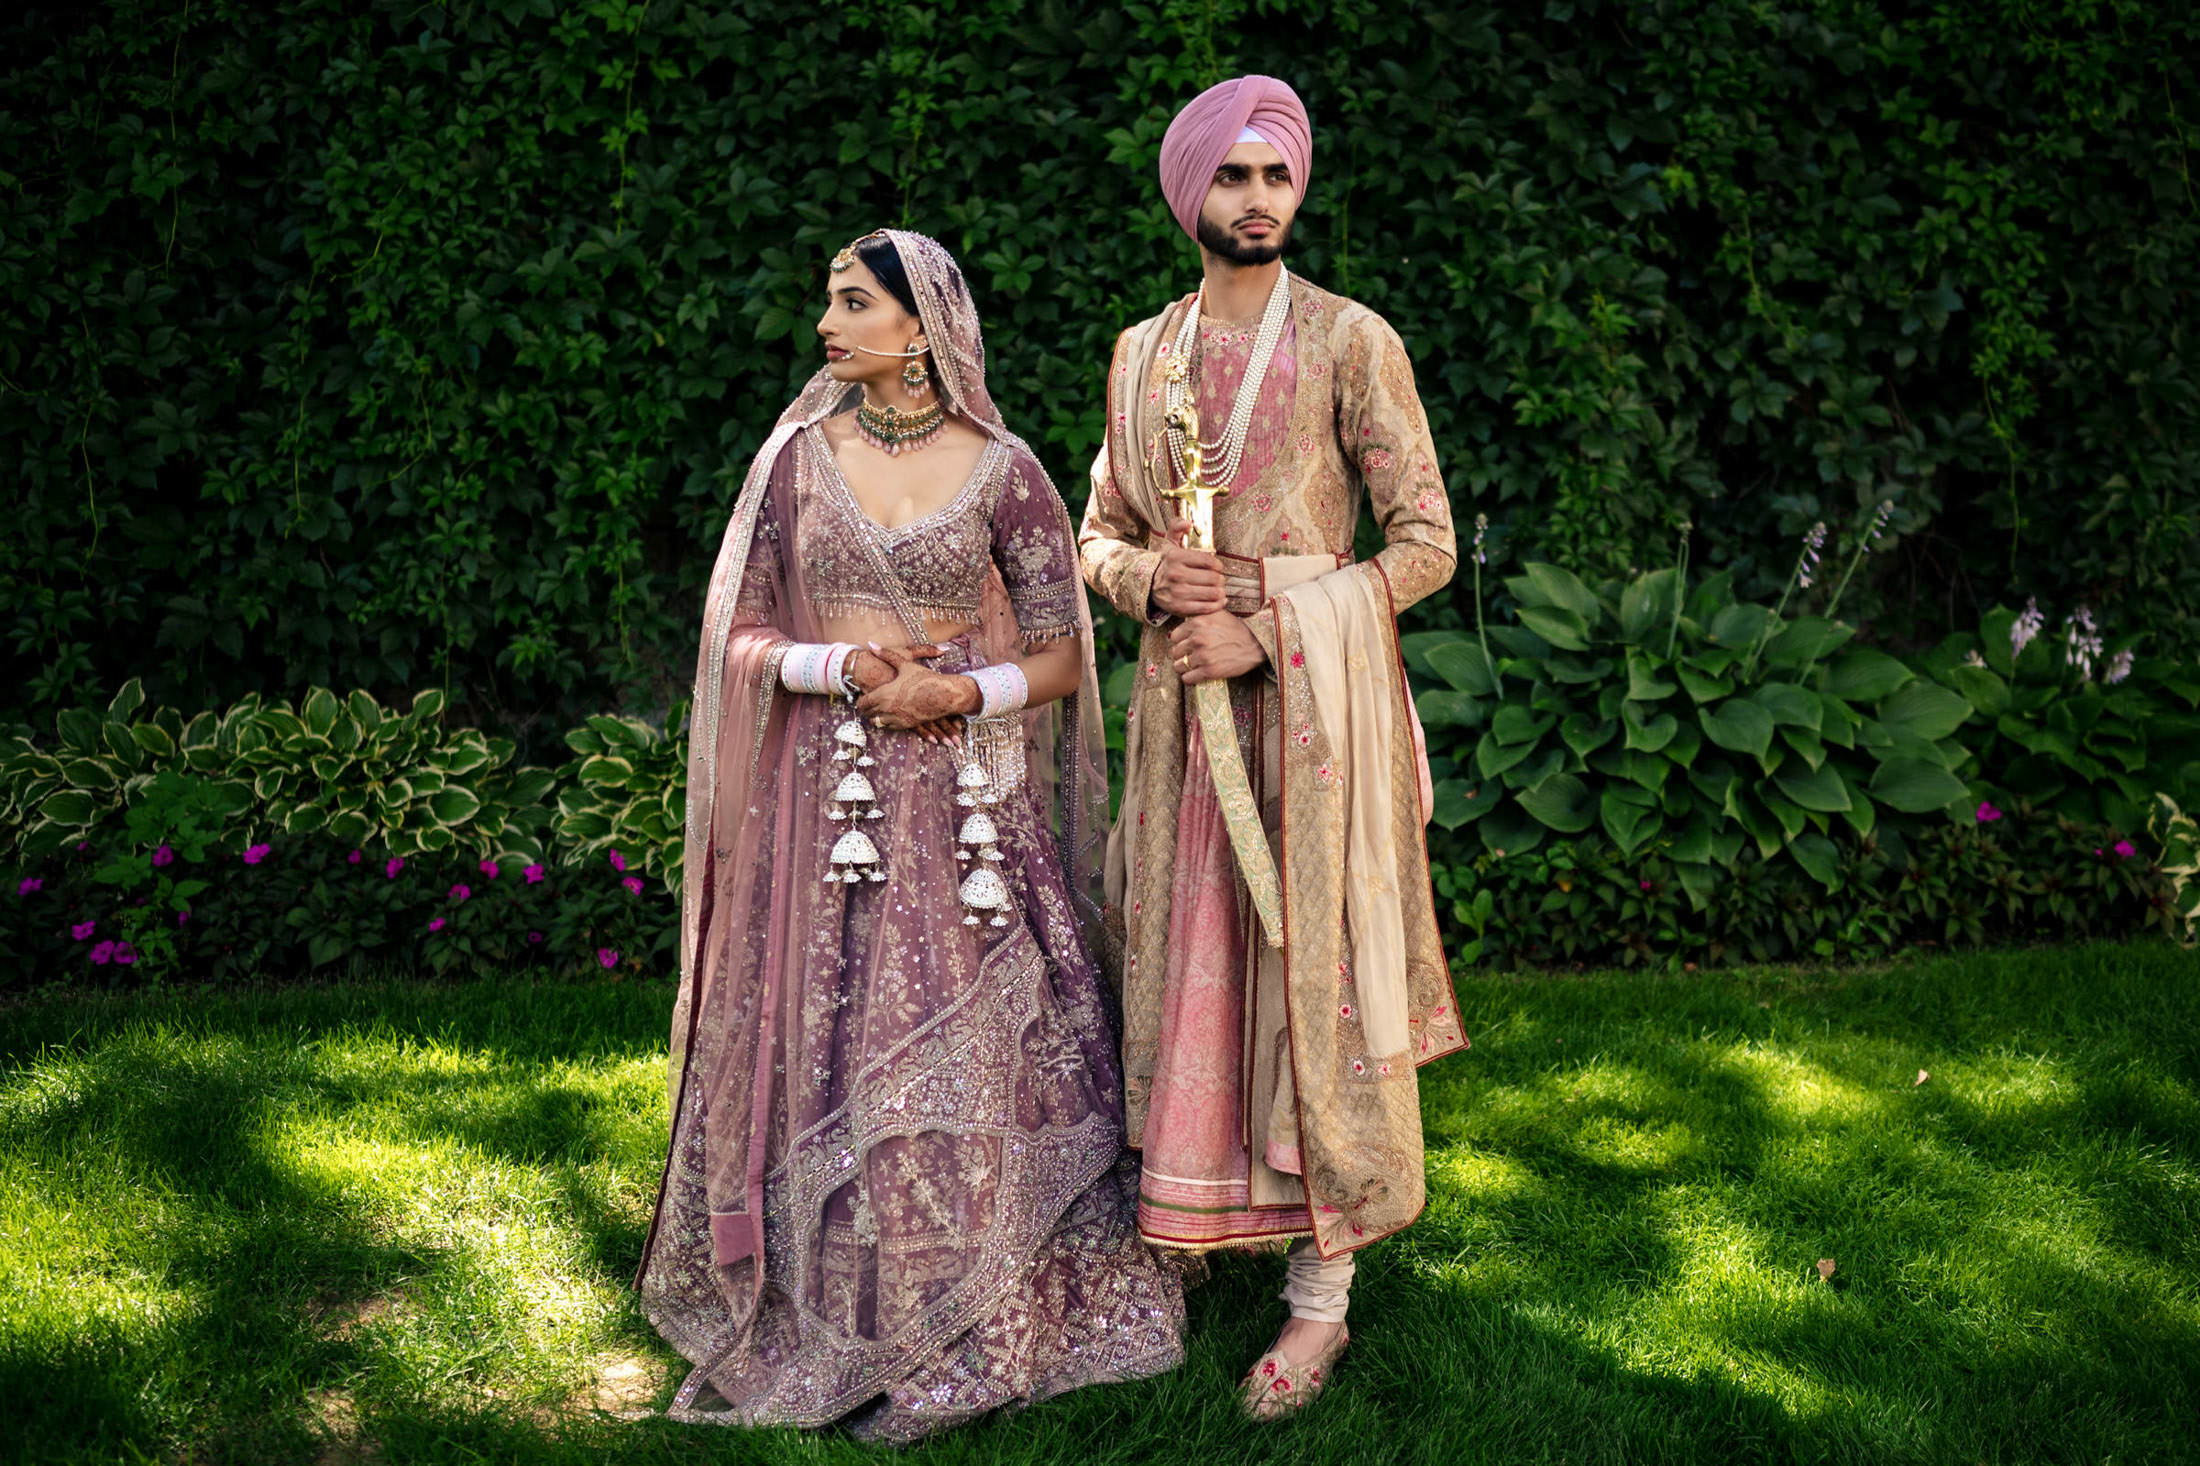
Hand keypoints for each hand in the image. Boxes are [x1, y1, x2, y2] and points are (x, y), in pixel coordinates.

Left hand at [855, 644, 978, 736]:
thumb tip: (871, 643)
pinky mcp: (906, 725)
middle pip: (868, 714)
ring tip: (877, 711)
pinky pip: (890, 727)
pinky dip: (886, 723)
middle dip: (866, 710)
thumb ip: (886, 654)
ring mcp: (897, 718)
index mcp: (884, 694)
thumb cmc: (924, 677)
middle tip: (866, 705)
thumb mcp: (905, 664)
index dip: (860, 701)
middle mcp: (888, 708)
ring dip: (875, 717)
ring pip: (878, 723)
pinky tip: (889, 716)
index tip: (861, 697)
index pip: (863, 703)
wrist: (944, 695)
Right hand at [1149, 514, 1224, 618]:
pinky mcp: (1180, 608)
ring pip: (1212, 593)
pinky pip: (1206, 608)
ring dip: (1220, 592)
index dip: (1218, 565)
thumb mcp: (1169, 544)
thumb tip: (1188, 522)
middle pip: (1213, 578)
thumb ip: (1177, 528)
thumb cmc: (1167, 564)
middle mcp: (1176, 575)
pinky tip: (1218, 601)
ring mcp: (1178, 593)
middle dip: (1220, 579)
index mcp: (1176, 557)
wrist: (1149, 586)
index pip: (1209, 561)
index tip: (1217, 568)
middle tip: (1219, 581)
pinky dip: (1216, 605)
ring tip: (1219, 591)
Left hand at [1168, 612, 1266, 684]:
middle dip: (1182, 655)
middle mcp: (1198, 638)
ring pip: (1179, 666)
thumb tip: (1184, 621)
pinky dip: (1190, 678)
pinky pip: (1187, 678)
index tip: (1187, 645)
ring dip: (1185, 668)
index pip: (1174, 636)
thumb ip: (1199, 615)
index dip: (1180, 642)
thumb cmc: (1237, 629)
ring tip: (1194, 666)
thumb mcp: (1217, 614)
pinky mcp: (1209, 671)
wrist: (1256, 644)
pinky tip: (1197, 675)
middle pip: (1175, 652)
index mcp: (1197, 623)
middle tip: (1191, 656)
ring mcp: (1203, 655)